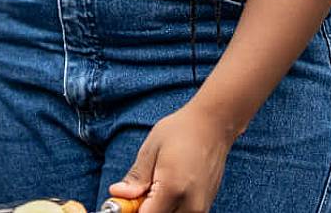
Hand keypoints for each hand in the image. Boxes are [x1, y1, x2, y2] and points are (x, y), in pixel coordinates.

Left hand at [109, 104, 239, 212]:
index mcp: (173, 189)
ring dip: (158, 210)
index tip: (126, 199)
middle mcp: (190, 204)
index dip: (132, 210)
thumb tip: (118, 195)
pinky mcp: (205, 207)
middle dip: (145, 210)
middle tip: (139, 193)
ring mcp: (201, 208)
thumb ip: (135, 178)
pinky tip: (166, 191)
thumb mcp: (151, 150)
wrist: (213, 126)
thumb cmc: (181, 131)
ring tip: (154, 188)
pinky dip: (169, 209)